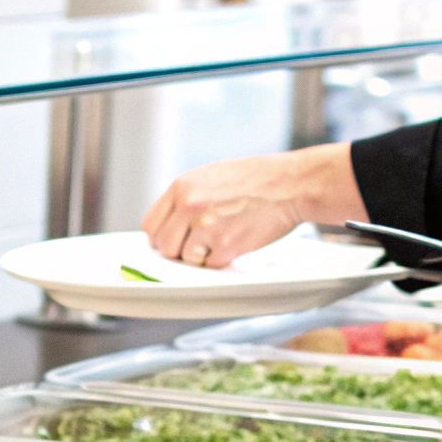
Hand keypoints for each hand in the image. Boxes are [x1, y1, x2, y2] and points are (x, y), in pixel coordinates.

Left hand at [143, 143, 366, 267]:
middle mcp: (189, 206)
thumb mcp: (211, 177)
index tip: (174, 240)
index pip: (152, 224)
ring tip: (223, 237)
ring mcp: (206, 226)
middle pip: (165, 246)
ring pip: (187, 259)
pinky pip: (212, 265)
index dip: (162, 236)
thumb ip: (187, 199)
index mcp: (182, 187)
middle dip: (179, 251)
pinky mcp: (226, 245)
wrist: (290, 183)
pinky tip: (238, 240)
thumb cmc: (256, 179)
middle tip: (199, 245)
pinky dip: (223, 259)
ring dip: (202, 257)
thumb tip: (171, 224)